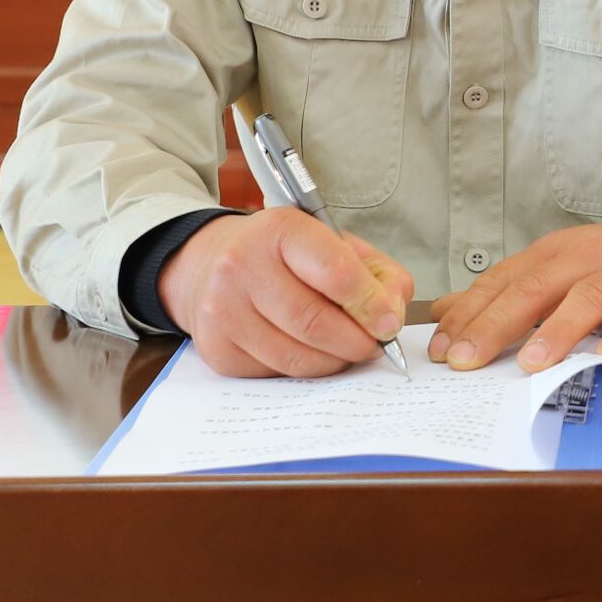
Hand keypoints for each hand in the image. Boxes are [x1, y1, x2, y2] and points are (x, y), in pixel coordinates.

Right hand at [162, 209, 415, 378]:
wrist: (210, 264)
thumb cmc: (285, 255)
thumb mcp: (334, 244)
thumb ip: (377, 274)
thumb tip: (391, 319)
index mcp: (280, 230)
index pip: (336, 272)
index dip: (371, 304)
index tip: (389, 323)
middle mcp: (242, 266)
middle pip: (316, 322)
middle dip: (357, 342)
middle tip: (375, 345)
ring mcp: (223, 310)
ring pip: (297, 356)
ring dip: (334, 361)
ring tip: (346, 349)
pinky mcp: (217, 348)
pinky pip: (276, 372)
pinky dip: (305, 369)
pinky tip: (310, 351)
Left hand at [427, 212, 601, 373]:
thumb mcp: (558, 266)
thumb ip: (504, 290)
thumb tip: (445, 312)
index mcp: (554, 254)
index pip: (503, 282)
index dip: (470, 314)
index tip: (441, 349)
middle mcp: (587, 260)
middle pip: (535, 289)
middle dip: (497, 325)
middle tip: (466, 360)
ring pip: (588, 299)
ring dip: (557, 330)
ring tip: (530, 363)